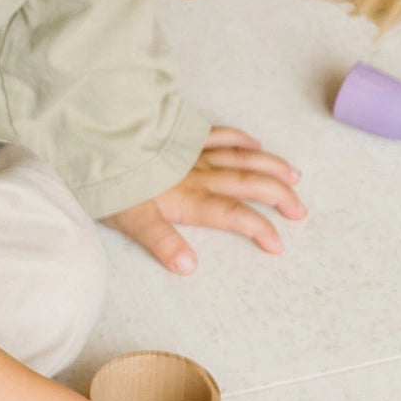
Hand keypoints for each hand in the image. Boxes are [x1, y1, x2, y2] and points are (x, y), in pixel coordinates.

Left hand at [102, 126, 304, 273]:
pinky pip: (221, 134)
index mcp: (191, 198)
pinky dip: (241, 139)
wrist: (100, 137)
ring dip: (272, 168)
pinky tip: (255, 143)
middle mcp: (201, 174)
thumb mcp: (131, 220)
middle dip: (279, 197)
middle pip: (250, 184)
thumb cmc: (113, 182)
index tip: (278, 245)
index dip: (259, 229)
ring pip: (244, 158)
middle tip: (300, 211)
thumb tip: (189, 266)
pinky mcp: (184, 135)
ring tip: (295, 177)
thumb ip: (162, 242)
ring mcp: (195, 152)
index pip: (234, 216)